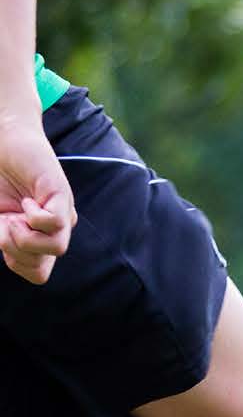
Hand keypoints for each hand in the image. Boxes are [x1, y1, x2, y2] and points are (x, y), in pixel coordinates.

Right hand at [0, 107, 72, 283]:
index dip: (16, 262)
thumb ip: (2, 235)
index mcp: (37, 237)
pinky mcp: (62, 195)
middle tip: (5, 224)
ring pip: (55, 248)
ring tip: (15, 214)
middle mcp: (54, 230)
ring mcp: (61, 213)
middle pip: (43, 269)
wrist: (4, 142)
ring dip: (24, 236)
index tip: (1, 234)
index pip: (37, 274)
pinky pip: (55, 222)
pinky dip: (34, 215)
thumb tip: (8, 246)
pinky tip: (28, 200)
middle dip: (16, 252)